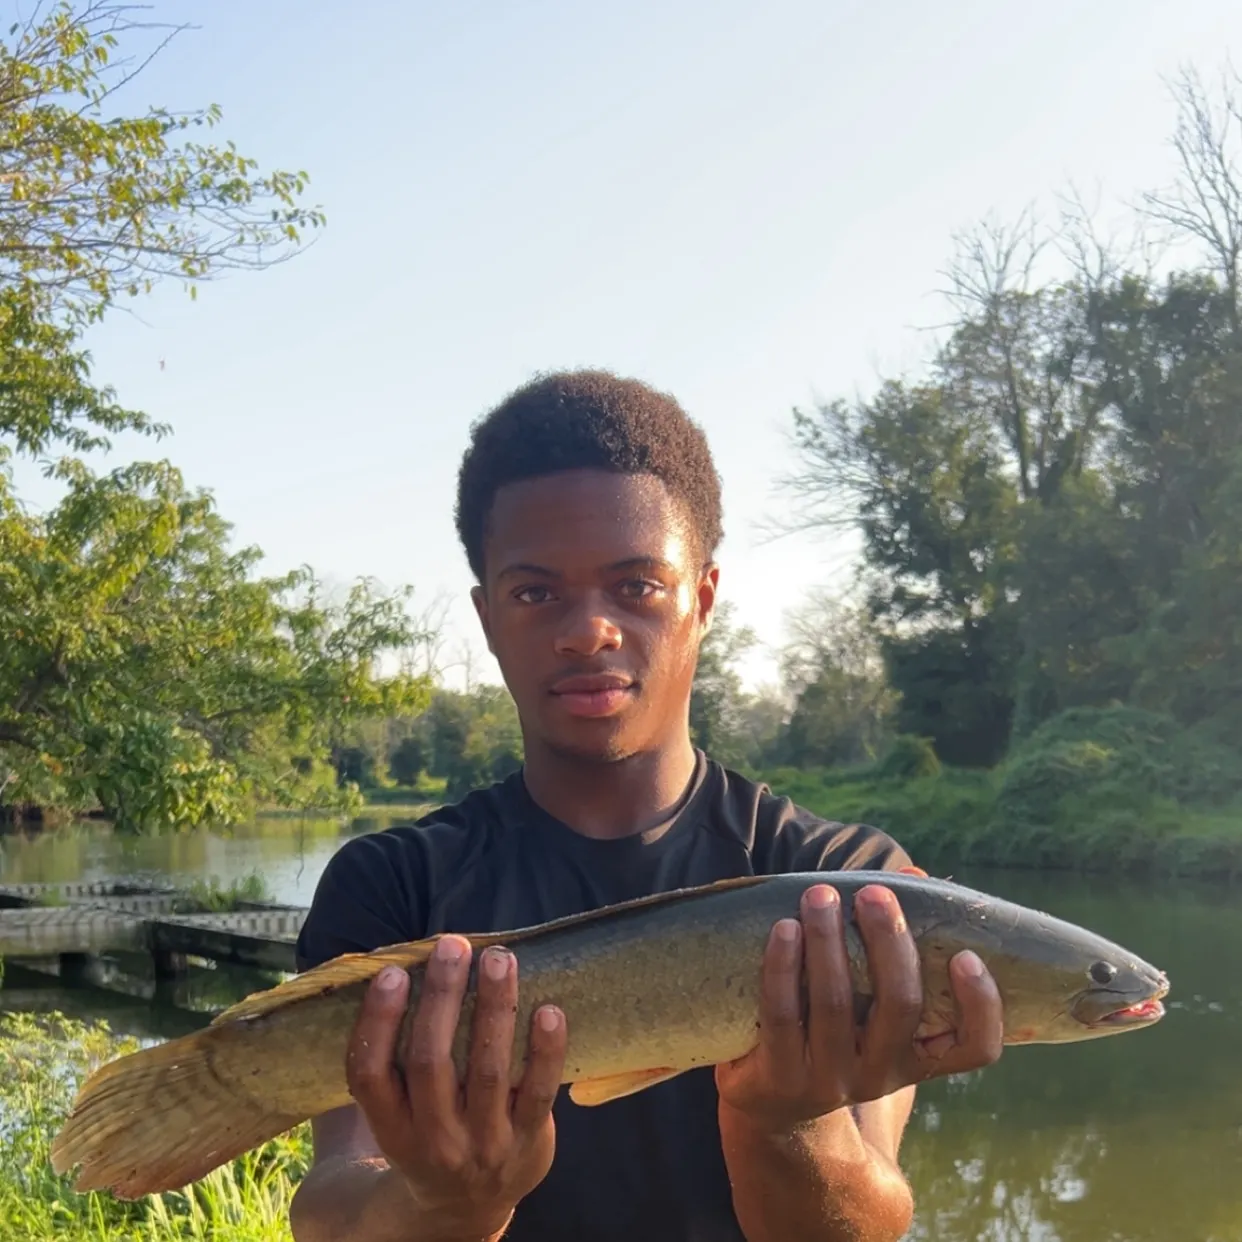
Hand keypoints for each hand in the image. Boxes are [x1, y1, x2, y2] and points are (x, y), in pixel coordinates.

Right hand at [344, 937, 566, 1233]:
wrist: (467, 1208)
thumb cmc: (428, 1131)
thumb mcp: (396, 1113)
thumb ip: (393, 1057)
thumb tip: (394, 965)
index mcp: (390, 1128)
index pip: (370, 1076)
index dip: (378, 1022)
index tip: (394, 972)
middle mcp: (434, 1139)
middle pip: (430, 1063)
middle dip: (442, 998)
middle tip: (453, 946)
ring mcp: (483, 1143)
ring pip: (487, 1071)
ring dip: (493, 1008)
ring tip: (499, 959)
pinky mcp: (528, 1141)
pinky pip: (539, 1092)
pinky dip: (546, 1051)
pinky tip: (549, 1009)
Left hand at [714, 883, 1002, 1132]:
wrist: (774, 1109)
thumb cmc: (834, 1031)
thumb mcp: (869, 1004)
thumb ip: (894, 941)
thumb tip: (913, 873)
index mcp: (917, 1057)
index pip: (975, 1048)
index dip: (981, 1006)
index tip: (967, 955)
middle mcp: (880, 1074)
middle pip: (900, 1008)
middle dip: (889, 942)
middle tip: (874, 894)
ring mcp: (829, 1080)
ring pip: (835, 1006)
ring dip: (828, 941)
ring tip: (820, 896)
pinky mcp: (778, 1078)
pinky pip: (782, 1015)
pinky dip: (783, 966)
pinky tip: (784, 928)